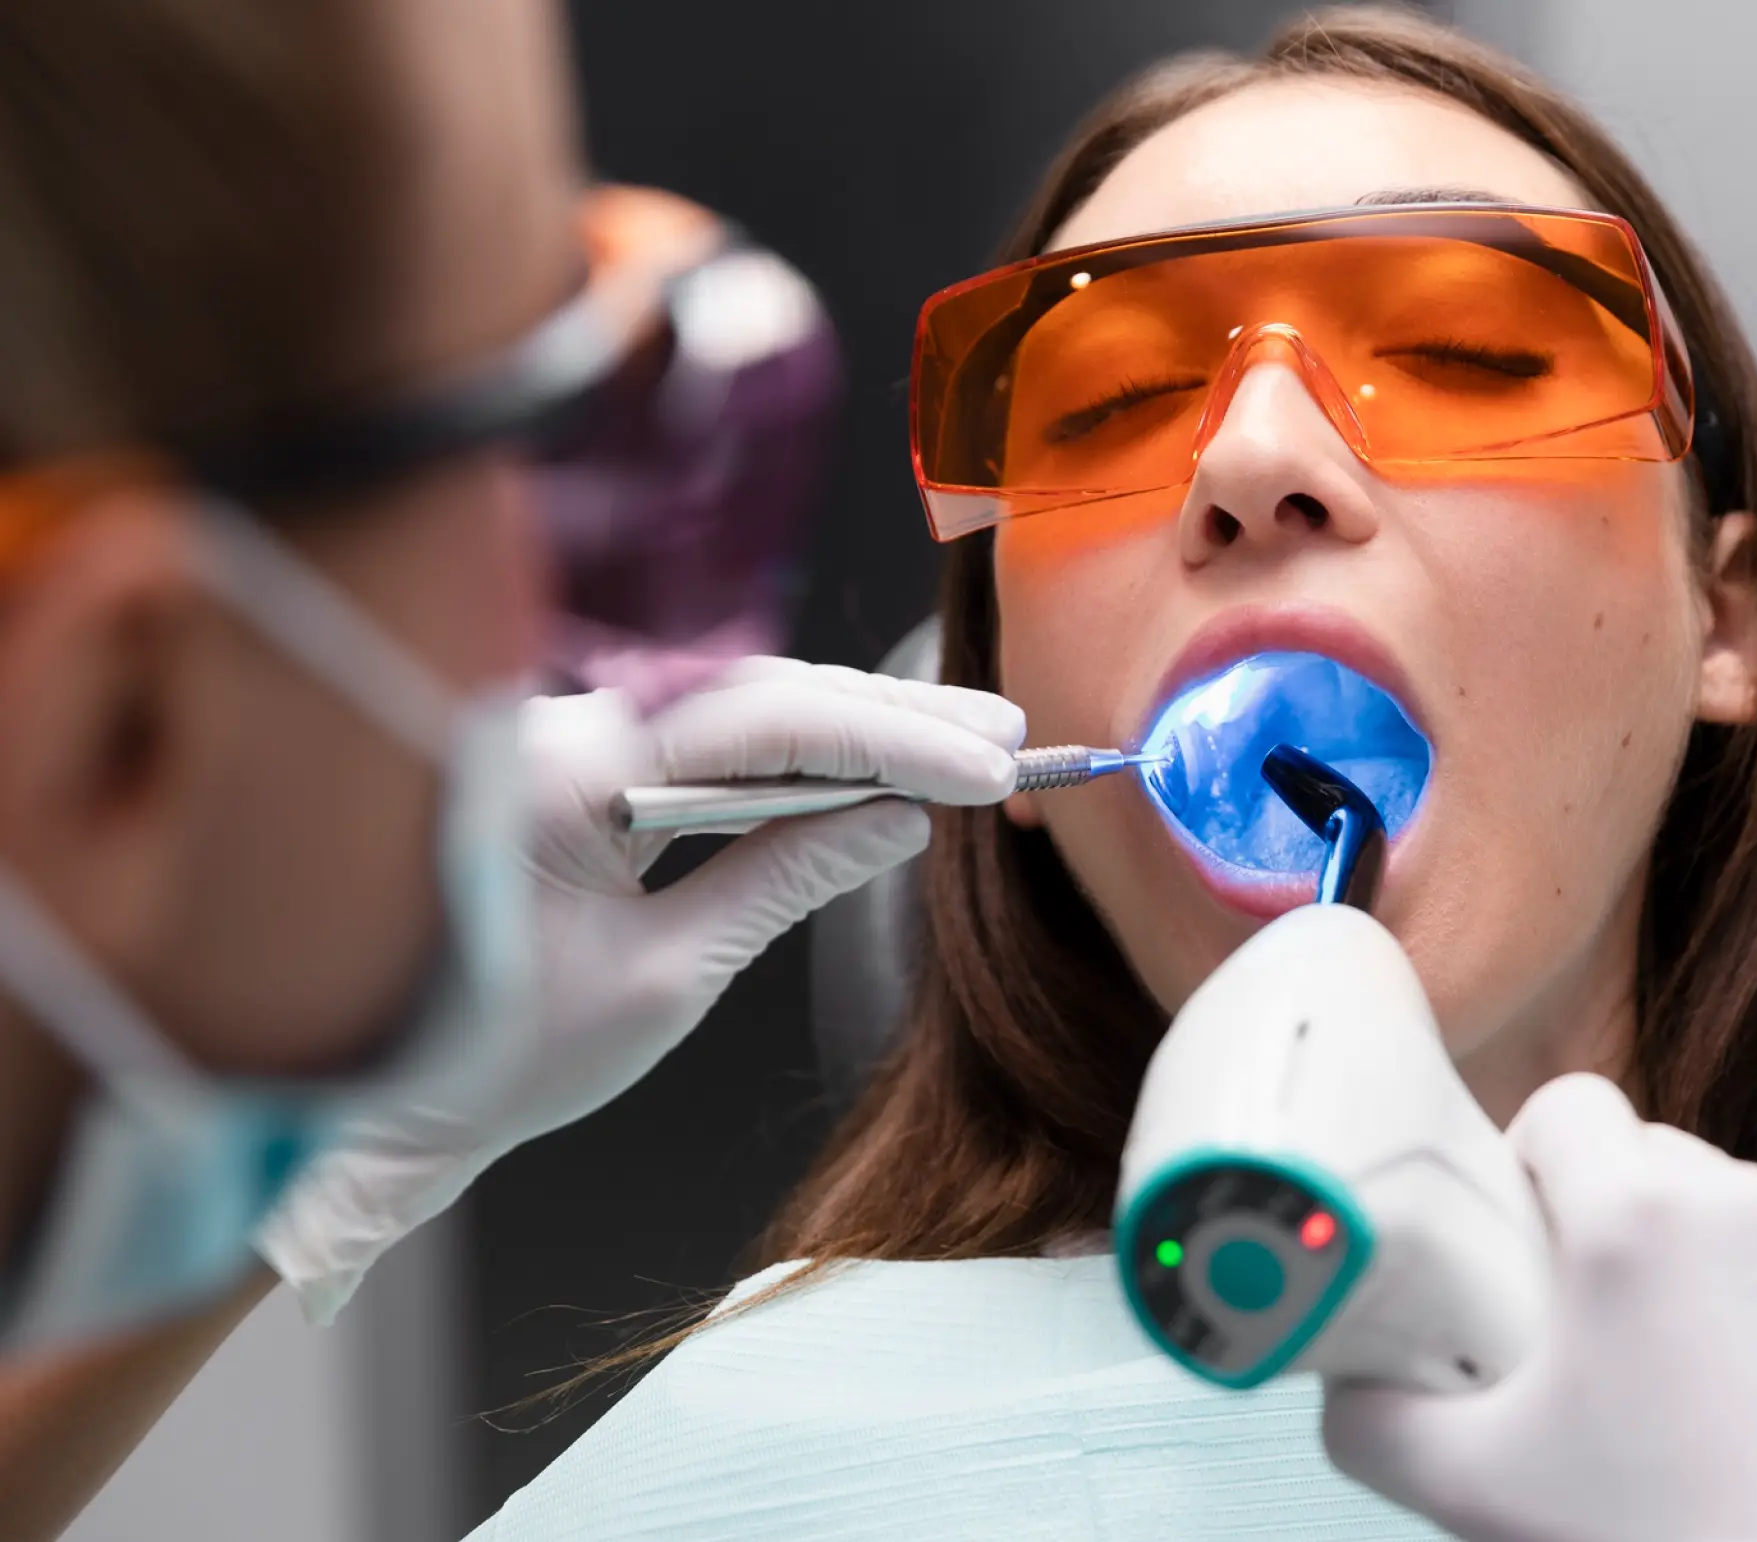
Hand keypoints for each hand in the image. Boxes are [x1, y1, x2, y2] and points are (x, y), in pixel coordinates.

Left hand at [257, 657, 1022, 1323]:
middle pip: (757, 693)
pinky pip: (695, 737)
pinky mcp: (570, 762)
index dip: (894, 739)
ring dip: (849, 733)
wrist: (372, 1102)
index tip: (989, 768)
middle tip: (1007, 744)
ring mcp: (561, 737)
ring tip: (963, 753)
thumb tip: (900, 819)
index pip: (765, 721)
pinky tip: (863, 768)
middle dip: (890, 720)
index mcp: (566, 769)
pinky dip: (787, 756)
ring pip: (733, 707)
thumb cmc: (493, 1055)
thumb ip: (787, 878)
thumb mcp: (667, 979)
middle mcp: (558, 726)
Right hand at [1322, 1074, 1756, 1541]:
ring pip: (1739, 1218)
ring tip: (1677, 1380)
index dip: (1531, 1161)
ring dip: (1699, 1267)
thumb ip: (1372, 1416)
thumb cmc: (1655, 1541)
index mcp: (1633, 1214)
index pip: (1569, 1106)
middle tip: (1586, 1326)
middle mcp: (1743, 1204)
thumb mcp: (1464, 1484)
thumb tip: (1346, 1385)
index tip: (1522, 1237)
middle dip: (1614, 1219)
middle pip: (1654, 1158)